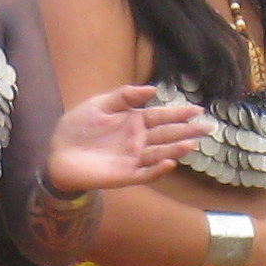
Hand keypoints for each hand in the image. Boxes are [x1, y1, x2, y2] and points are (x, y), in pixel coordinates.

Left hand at [45, 84, 207, 193]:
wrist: (57, 153)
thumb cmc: (77, 127)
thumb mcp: (99, 104)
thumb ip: (124, 96)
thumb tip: (153, 89)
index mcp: (133, 121)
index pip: (161, 116)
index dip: (179, 113)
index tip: (197, 109)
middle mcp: (137, 140)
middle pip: (167, 135)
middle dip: (187, 131)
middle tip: (208, 128)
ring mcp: (132, 158)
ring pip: (159, 153)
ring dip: (175, 150)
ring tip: (191, 144)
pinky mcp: (123, 175)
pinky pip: (144, 173)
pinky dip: (157, 169)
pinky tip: (169, 163)